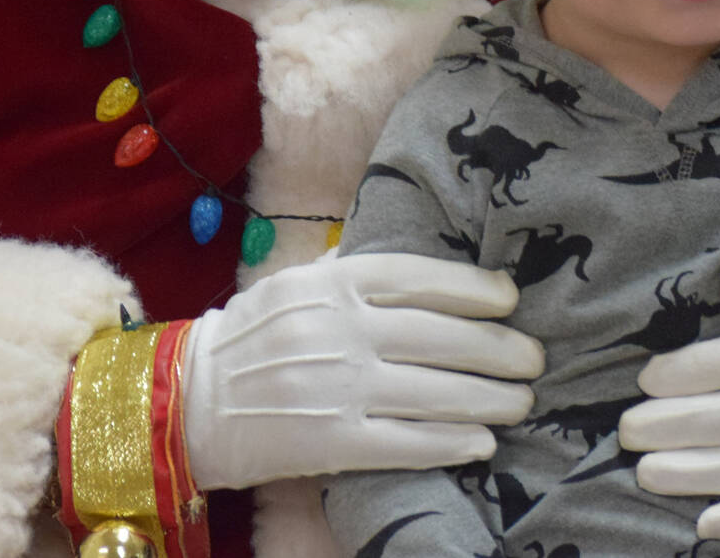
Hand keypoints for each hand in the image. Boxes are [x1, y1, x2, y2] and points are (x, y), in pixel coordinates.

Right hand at [180, 252, 543, 490]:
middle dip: (498, 349)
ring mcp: (336, 387)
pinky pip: (406, 442)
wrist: (186, 398)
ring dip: (489, 398)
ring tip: (520, 401)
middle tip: (533, 358)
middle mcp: (338, 329)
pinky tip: (481, 444)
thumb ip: (355, 276)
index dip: (473, 287)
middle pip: (439, 336)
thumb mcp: (298, 285)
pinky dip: (450, 443)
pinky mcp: (329, 441)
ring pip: (434, 391)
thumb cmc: (252, 336)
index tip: (509, 299)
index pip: (419, 277)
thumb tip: (427, 275)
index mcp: (332, 283)